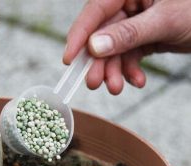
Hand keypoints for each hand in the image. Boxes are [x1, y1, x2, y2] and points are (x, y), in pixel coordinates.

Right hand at [63, 0, 190, 94]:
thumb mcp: (166, 20)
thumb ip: (129, 34)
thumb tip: (94, 47)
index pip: (96, 11)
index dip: (79, 36)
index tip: (69, 61)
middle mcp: (129, 3)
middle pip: (102, 35)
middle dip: (99, 62)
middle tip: (94, 83)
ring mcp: (135, 21)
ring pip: (114, 50)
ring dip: (114, 71)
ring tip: (117, 88)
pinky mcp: (142, 36)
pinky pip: (128, 56)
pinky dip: (130, 71)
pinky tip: (138, 80)